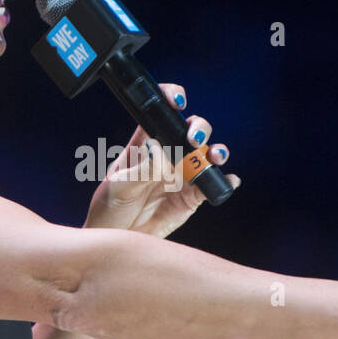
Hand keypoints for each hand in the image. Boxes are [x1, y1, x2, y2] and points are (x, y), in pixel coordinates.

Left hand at [82, 82, 239, 238]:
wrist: (117, 238)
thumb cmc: (109, 208)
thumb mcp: (119, 187)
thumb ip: (140, 169)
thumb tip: (159, 150)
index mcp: (144, 143)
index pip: (160, 114)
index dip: (172, 100)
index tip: (178, 101)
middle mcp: (167, 154)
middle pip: (190, 130)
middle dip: (199, 128)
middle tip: (193, 139)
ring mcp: (181, 174)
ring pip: (206, 155)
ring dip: (215, 152)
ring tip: (215, 157)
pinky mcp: (192, 196)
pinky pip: (212, 185)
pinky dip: (224, 181)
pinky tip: (228, 180)